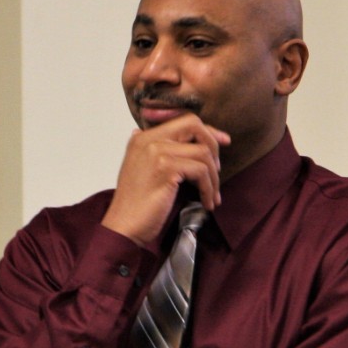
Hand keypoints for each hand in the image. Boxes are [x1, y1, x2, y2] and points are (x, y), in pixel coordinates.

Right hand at [102, 113, 229, 246]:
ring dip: (214, 177)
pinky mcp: (165, 169)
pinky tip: (207, 202)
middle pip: (194, 125)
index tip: (224, 142)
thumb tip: (173, 139)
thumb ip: (154, 151)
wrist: (124, 226)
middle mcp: (148, 139)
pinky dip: (208, 188)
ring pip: (202, 152)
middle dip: (214, 146)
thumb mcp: (141, 169)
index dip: (207, 130)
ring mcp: (157, 152)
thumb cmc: (135, 204)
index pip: (183, 120)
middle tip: (219, 170)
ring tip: (212, 195)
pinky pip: (201, 171)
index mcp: (142, 138)